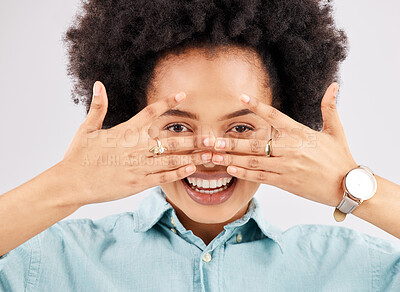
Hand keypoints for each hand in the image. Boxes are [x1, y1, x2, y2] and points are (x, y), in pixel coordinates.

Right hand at [59, 81, 210, 206]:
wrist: (72, 182)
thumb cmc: (79, 155)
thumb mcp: (87, 128)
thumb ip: (98, 107)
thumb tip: (98, 83)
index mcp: (126, 131)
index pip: (152, 112)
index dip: (169, 102)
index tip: (184, 95)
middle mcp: (137, 147)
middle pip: (171, 139)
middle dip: (194, 138)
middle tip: (212, 137)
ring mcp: (139, 166)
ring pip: (172, 159)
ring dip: (193, 156)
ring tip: (210, 154)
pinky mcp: (138, 182)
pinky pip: (163, 177)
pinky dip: (179, 172)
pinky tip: (192, 169)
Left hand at [209, 82, 357, 206]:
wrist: (347, 185)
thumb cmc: (340, 157)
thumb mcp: (335, 130)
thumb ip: (329, 107)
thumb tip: (334, 85)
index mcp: (300, 133)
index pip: (274, 116)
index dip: (257, 106)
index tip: (241, 98)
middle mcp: (290, 148)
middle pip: (256, 143)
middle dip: (231, 142)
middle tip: (211, 139)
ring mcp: (286, 166)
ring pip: (254, 161)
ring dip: (231, 158)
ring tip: (213, 155)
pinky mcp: (285, 182)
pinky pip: (260, 177)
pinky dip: (244, 173)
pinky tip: (230, 169)